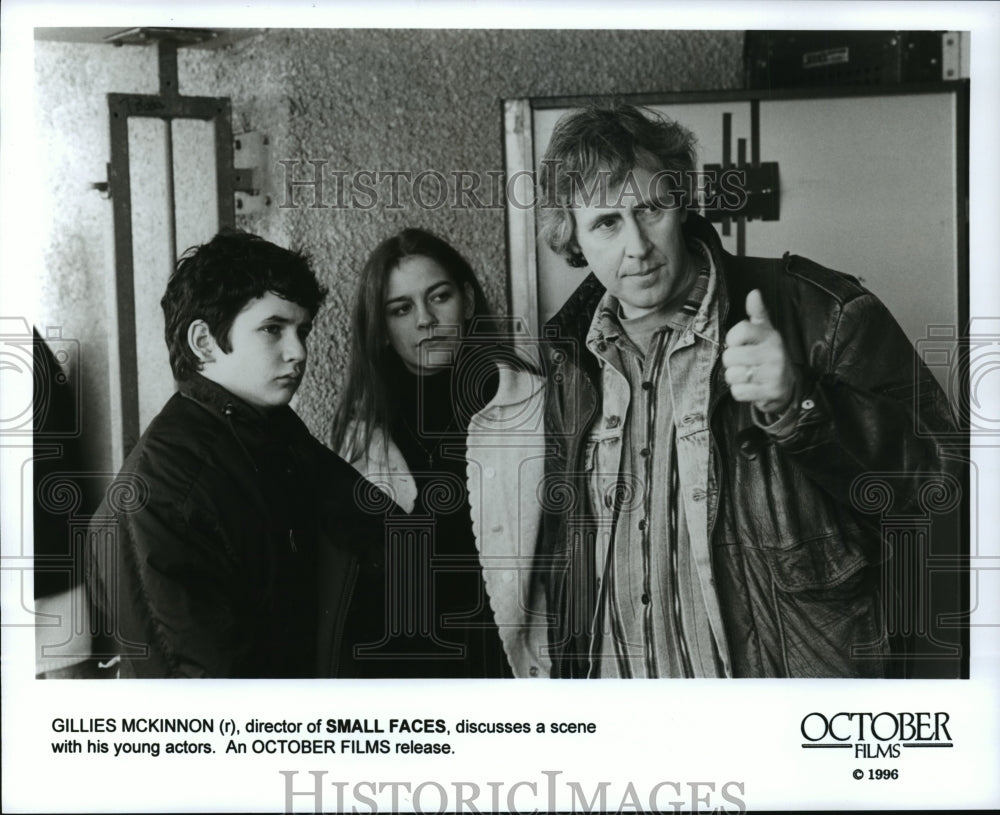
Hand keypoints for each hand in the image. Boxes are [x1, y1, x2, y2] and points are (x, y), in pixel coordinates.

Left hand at [722, 290, 795, 414]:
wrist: (789, 385)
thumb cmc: (769, 355)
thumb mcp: (765, 333)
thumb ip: (757, 314)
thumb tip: (754, 293)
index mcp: (770, 336)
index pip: (741, 330)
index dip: (732, 338)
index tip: (737, 343)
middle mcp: (774, 353)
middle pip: (730, 356)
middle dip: (731, 362)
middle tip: (743, 362)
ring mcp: (773, 373)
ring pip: (732, 375)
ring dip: (734, 377)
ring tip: (747, 375)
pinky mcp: (770, 392)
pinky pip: (738, 392)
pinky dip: (740, 391)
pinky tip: (751, 387)